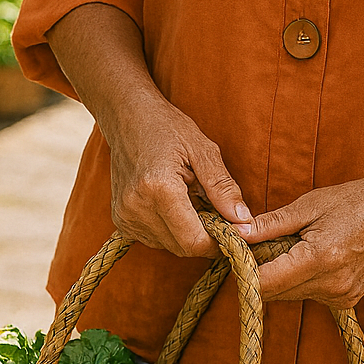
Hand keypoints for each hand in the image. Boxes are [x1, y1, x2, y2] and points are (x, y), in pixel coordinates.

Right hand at [107, 93, 252, 258]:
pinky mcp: (120, 219)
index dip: (218, 242)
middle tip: (216, 211)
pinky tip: (174, 204)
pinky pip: (154, 239)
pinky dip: (170, 229)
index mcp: (159, 189)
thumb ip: (223, 188)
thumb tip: (243, 220)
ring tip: (192, 200)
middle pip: (182, 247)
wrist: (127, 116)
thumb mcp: (203, 150)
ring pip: (169, 246)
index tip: (233, 230)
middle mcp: (137, 207)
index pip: (194, 241)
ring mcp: (125, 216)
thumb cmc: (168, 127)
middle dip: (205, 237)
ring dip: (187, 233)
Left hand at [239, 181, 363, 308]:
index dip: (244, 270)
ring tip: (292, 245)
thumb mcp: (310, 205)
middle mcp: (331, 286)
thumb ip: (271, 224)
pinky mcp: (346, 301)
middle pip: (274, 292)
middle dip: (261, 270)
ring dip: (281, 275)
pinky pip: (309, 295)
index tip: (235, 254)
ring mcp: (341, 297)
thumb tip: (237, 232)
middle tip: (260, 243)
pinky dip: (301, 279)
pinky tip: (311, 256)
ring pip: (290, 295)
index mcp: (319, 259)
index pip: (265, 282)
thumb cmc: (355, 201)